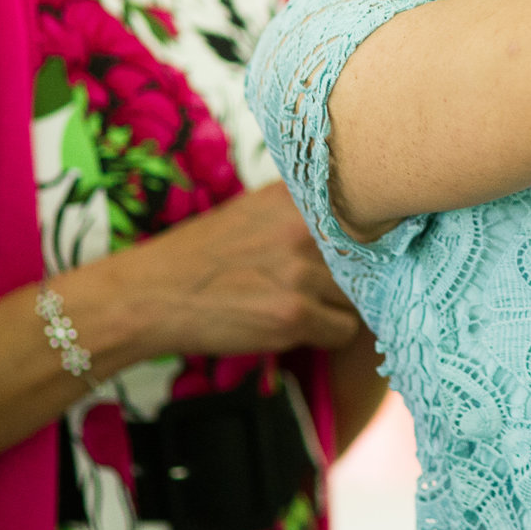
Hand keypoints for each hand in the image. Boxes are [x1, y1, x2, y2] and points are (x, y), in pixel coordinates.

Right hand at [75, 183, 365, 365]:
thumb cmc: (202, 254)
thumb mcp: (255, 210)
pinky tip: (295, 326)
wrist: (150, 294)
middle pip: (373, 259)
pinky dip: (326, 335)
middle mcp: (305, 226)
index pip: (375, 209)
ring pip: (361, 297)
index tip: (379, 247)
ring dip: (339, 307)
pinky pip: (343, 331)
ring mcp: (300, 271)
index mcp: (298, 194)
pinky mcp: (292, 314)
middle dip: (359, 276)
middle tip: (331, 286)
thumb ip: (306, 208)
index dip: (380, 235)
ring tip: (302, 305)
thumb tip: (364, 215)